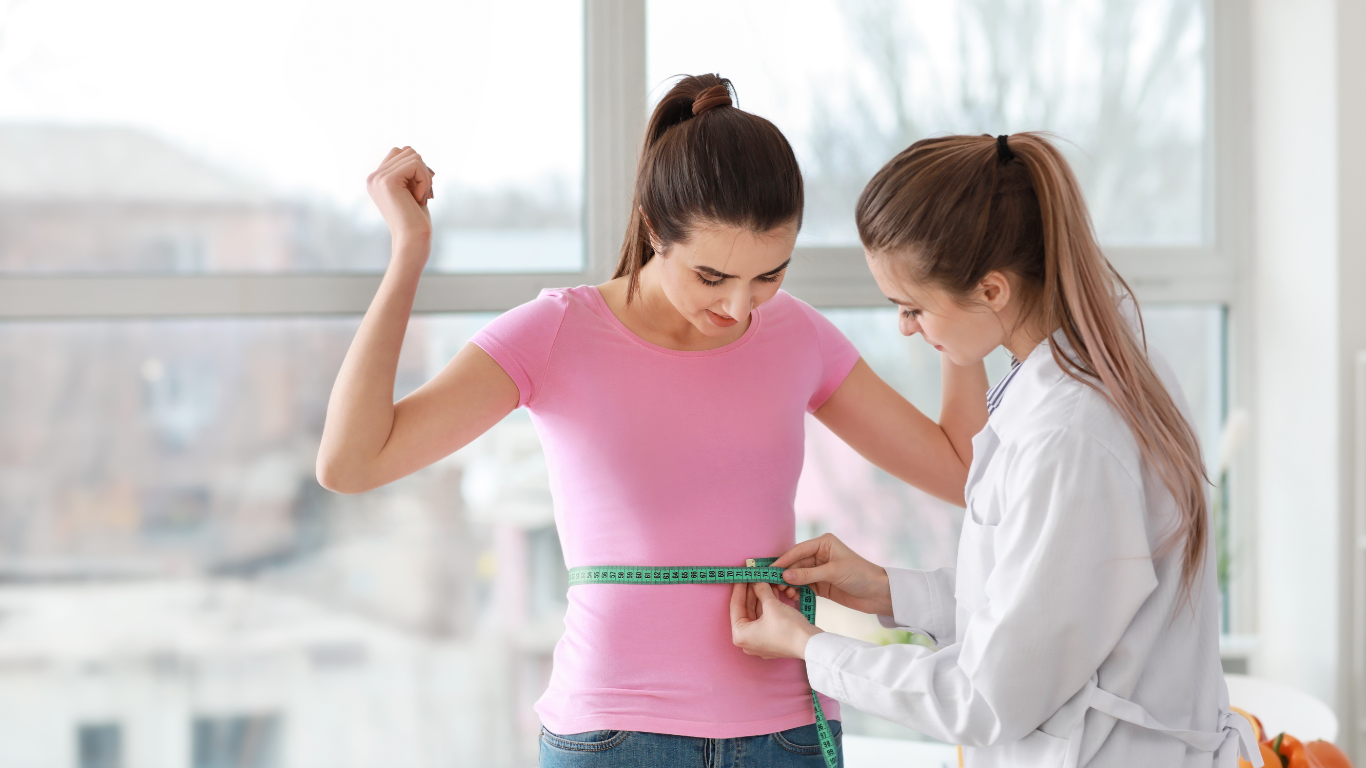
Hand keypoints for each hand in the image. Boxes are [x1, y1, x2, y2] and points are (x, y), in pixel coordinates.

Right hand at [367, 147, 435, 247]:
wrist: (412, 240)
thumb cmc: (415, 219)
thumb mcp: (411, 189)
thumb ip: (407, 170)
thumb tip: (410, 149)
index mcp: (376, 179)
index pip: (401, 152)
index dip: (417, 168)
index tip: (419, 190)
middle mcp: (373, 177)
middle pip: (407, 151)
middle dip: (422, 171)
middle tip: (420, 195)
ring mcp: (378, 178)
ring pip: (413, 156)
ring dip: (425, 177)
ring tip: (419, 197)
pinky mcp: (388, 180)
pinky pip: (416, 165)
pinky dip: (425, 181)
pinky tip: (419, 199)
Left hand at [730, 581, 822, 659]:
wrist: (810, 644)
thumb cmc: (788, 629)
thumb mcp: (771, 605)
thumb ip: (760, 590)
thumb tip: (757, 581)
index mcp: (740, 635)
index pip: (735, 606)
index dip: (739, 588)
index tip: (742, 575)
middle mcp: (747, 641)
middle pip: (746, 610)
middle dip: (751, 593)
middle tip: (753, 577)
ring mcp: (759, 642)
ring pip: (756, 615)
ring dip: (760, 598)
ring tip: (763, 582)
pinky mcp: (771, 641)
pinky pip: (764, 620)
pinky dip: (767, 607)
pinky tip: (771, 593)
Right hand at [771, 533, 892, 615]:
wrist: (878, 594)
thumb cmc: (860, 575)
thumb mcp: (833, 572)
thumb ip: (808, 574)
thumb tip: (784, 575)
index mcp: (823, 543)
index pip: (798, 551)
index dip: (783, 560)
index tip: (769, 570)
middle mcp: (820, 554)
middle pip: (795, 564)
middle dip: (785, 574)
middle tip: (773, 585)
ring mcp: (819, 570)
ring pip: (798, 576)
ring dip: (790, 584)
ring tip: (784, 593)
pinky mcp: (821, 584)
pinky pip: (804, 586)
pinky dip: (797, 591)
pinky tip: (791, 596)